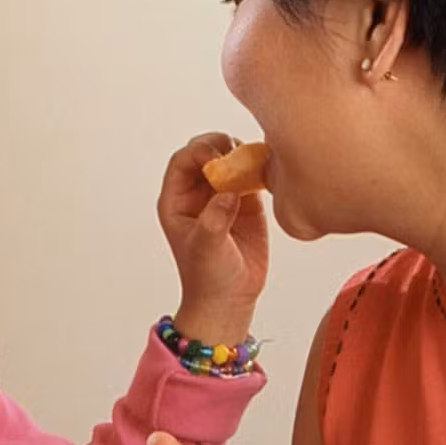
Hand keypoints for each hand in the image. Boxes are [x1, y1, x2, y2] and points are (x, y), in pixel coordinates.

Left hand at [157, 133, 268, 348]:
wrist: (230, 298)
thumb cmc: (208, 276)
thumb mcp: (206, 249)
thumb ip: (214, 219)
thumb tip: (228, 192)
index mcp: (177, 200)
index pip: (183, 160)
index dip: (199, 151)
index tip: (218, 157)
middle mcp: (197, 192)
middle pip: (206, 152)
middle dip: (221, 146)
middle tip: (239, 154)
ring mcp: (222, 194)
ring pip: (230, 158)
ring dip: (242, 154)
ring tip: (255, 164)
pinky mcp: (246, 201)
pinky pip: (252, 174)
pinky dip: (260, 168)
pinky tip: (268, 172)